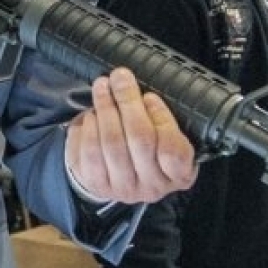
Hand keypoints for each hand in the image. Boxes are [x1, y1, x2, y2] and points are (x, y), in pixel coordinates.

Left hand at [65, 68, 197, 204]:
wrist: (119, 174)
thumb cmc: (149, 148)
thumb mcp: (167, 135)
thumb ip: (161, 116)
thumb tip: (136, 85)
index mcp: (178, 174)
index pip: (173, 150)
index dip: (161, 119)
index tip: (150, 96)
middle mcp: (152, 187)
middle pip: (140, 139)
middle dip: (128, 102)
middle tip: (120, 78)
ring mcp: (123, 189)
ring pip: (112, 144)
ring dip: (105, 108)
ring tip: (102, 87)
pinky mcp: (97, 185)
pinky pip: (89, 153)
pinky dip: (88, 128)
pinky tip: (91, 115)